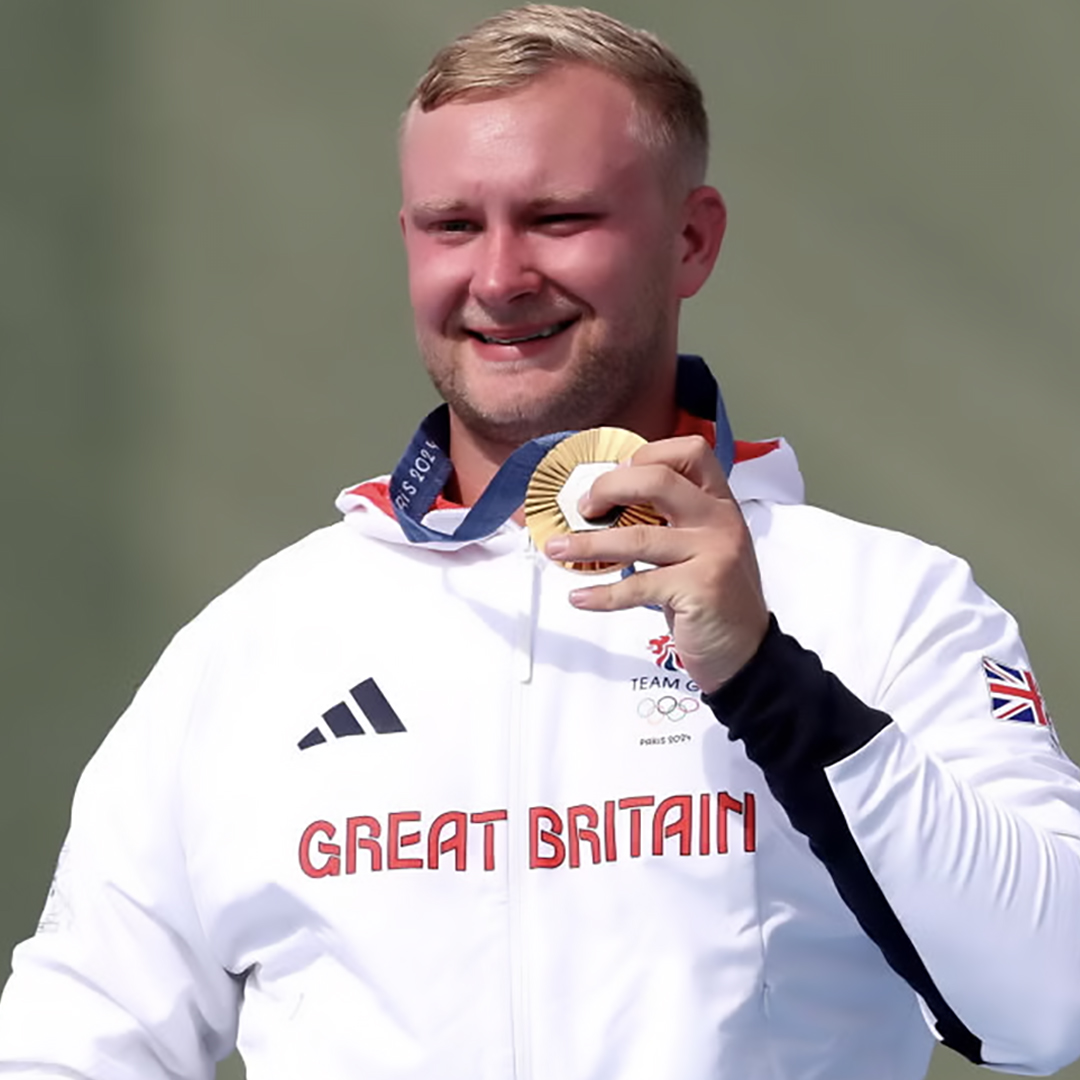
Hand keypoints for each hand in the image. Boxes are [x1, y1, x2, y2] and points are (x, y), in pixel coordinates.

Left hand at [543, 436, 767, 693]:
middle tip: (584, 508)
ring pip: (637, 538)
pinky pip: (637, 586)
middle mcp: (719, 521)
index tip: (616, 476)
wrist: (745, 652)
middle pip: (658, 481)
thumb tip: (603, 507)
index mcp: (718, 503)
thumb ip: (669, 522)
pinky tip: (580, 597)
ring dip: (587, 544)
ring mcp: (713, 554)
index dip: (647, 455)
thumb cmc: (713, 597)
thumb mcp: (701, 548)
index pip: (690, 452)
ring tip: (556, 549)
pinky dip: (602, 594)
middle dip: (609, 488)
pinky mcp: (699, 589)